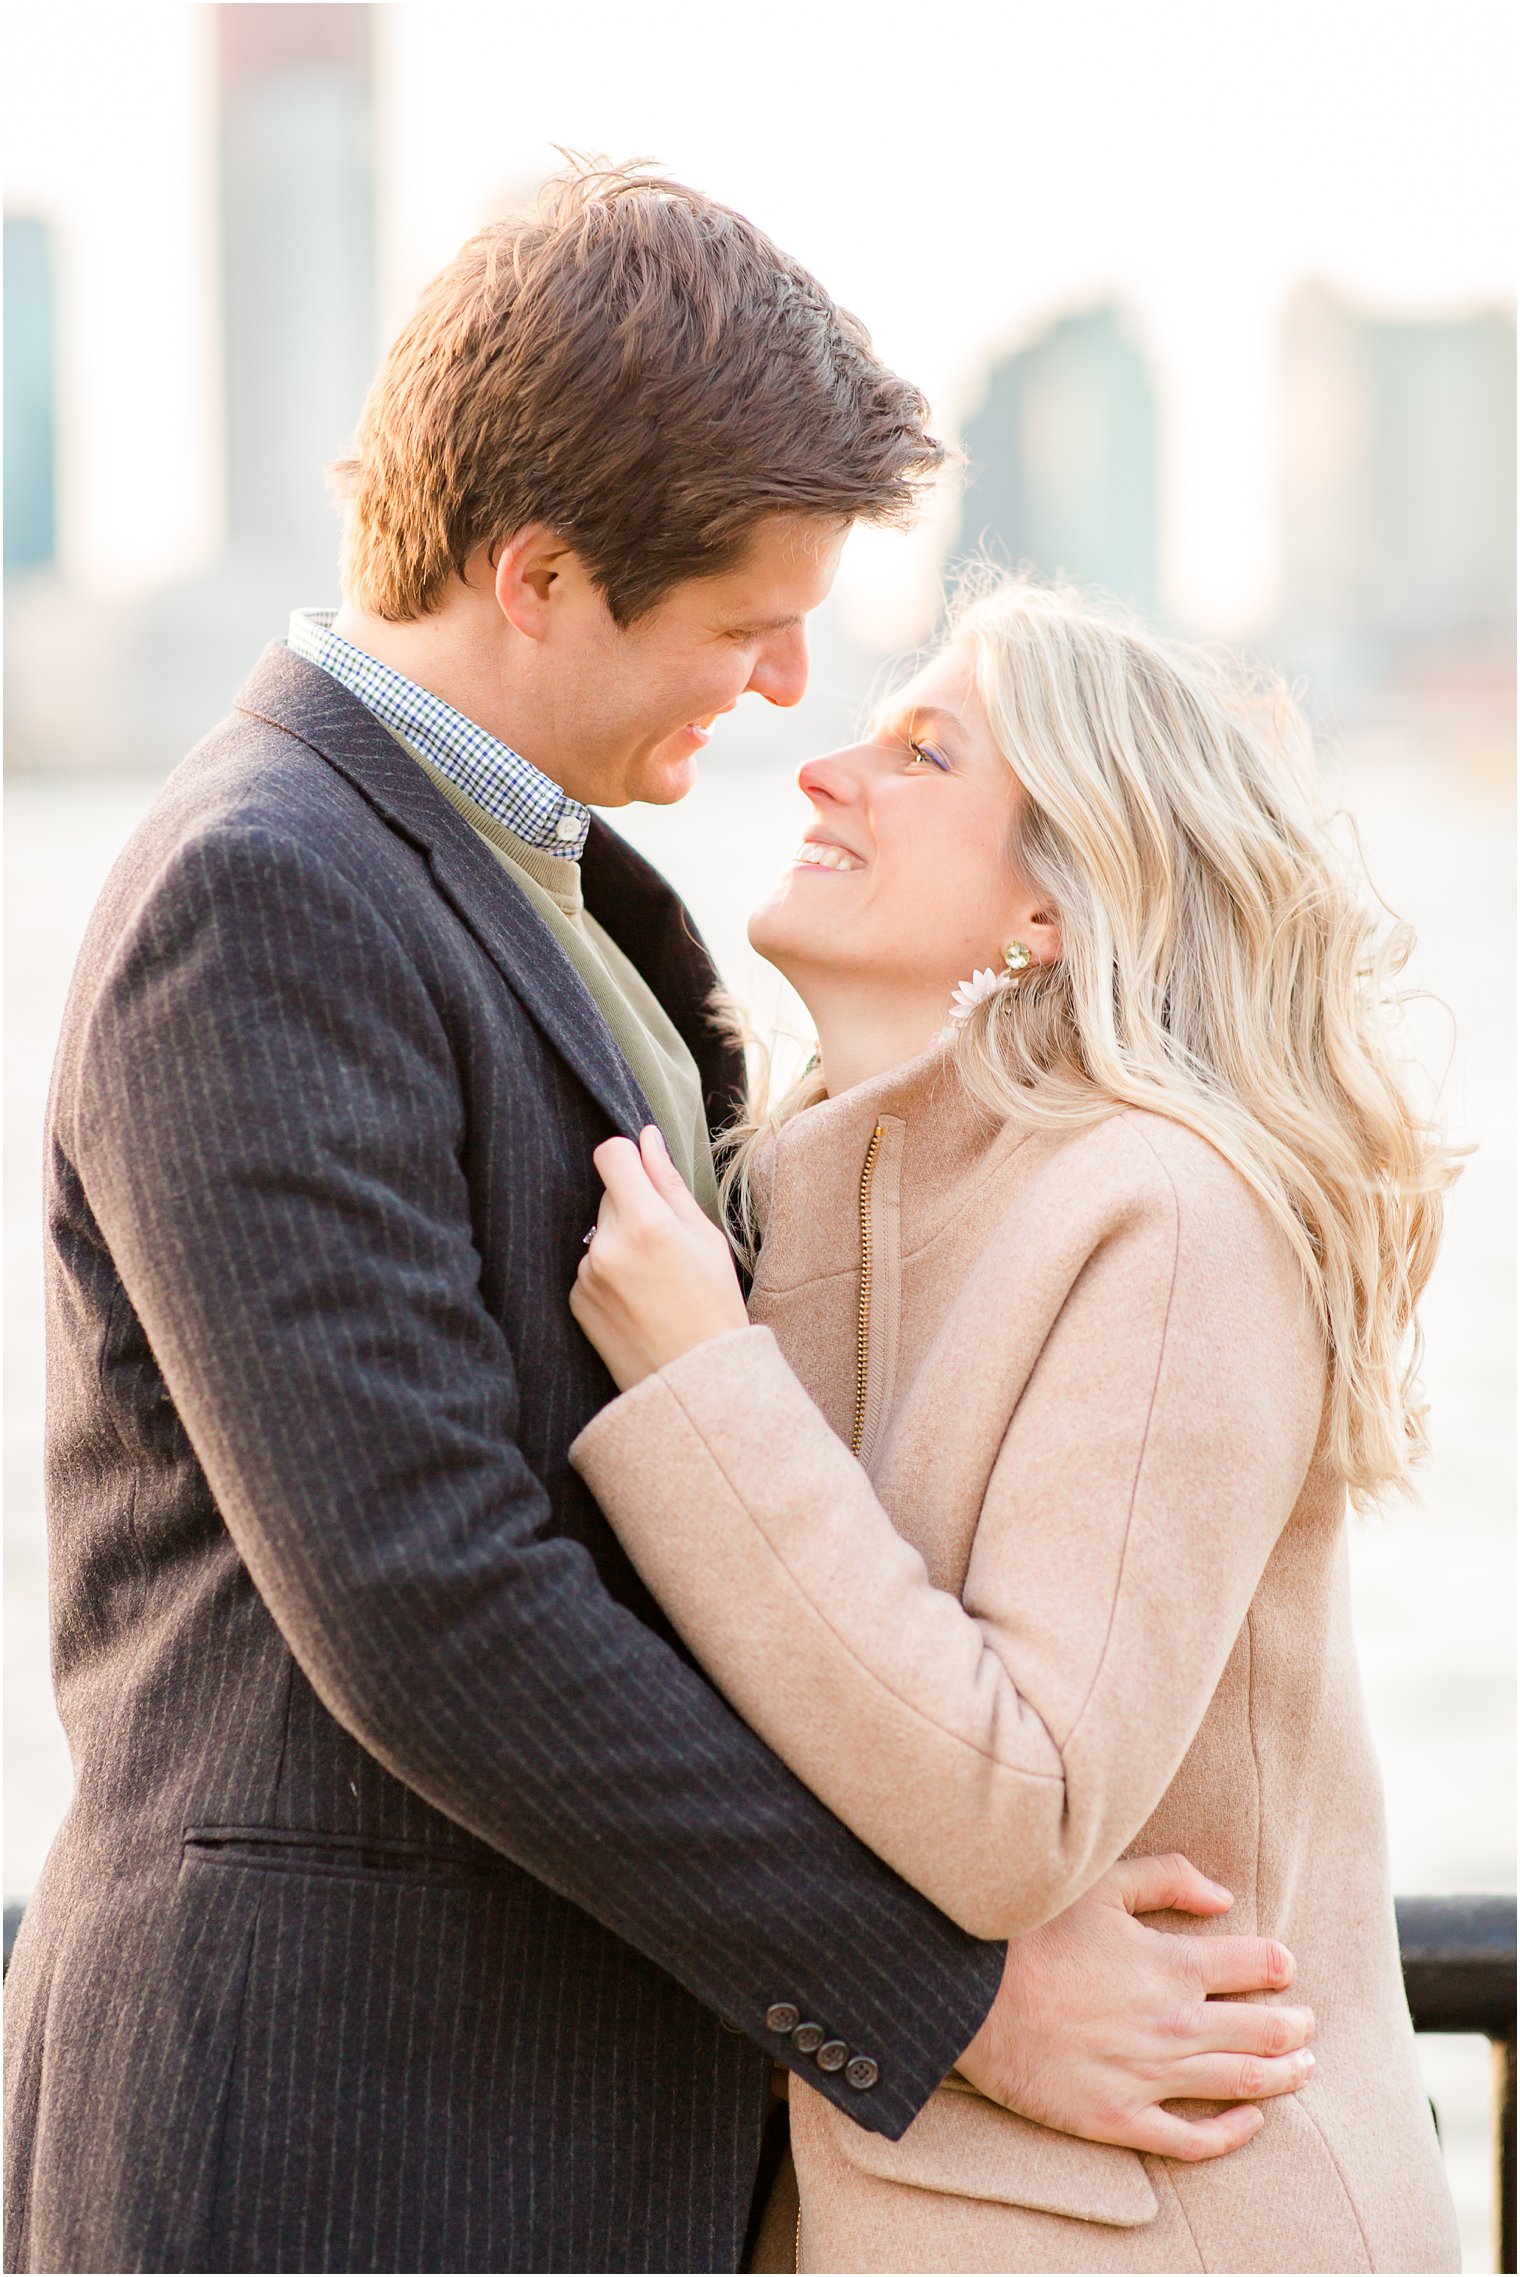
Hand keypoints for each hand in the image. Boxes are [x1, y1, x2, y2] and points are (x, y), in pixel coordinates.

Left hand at [570, 1127, 749, 1390]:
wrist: (694, 1380)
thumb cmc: (713, 1306)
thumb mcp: (705, 1238)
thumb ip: (669, 1183)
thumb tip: (647, 1138)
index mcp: (646, 1223)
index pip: (610, 1155)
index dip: (627, 1155)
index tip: (642, 1170)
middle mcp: (606, 1245)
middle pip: (609, 1194)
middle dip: (634, 1205)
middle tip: (667, 1245)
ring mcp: (586, 1274)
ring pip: (600, 1231)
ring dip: (621, 1241)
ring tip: (655, 1280)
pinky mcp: (576, 1299)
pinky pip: (591, 1265)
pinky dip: (610, 1272)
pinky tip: (638, 1301)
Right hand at [955, 1854, 1314, 2160]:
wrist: (967, 1995)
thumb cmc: (1030, 1930)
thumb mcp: (1099, 1882)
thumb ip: (1169, 1878)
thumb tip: (1225, 1897)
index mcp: (1173, 1963)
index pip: (1257, 1966)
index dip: (1279, 1965)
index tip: (1284, 1966)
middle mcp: (1174, 2024)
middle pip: (1263, 2031)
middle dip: (1294, 2026)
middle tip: (1306, 2023)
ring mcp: (1150, 2077)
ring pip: (1240, 2084)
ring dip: (1282, 2076)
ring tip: (1302, 2067)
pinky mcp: (1119, 2120)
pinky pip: (1193, 2139)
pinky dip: (1232, 2134)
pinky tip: (1250, 2122)